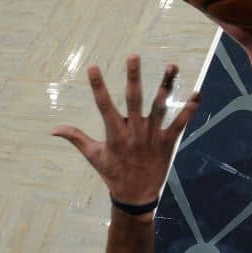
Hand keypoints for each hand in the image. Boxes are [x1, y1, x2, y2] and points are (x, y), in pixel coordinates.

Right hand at [52, 56, 199, 207]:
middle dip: (134, 77)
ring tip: (171, 65)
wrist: (136, 196)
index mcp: (114, 134)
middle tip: (134, 56)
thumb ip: (75, 138)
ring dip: (166, 85)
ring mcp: (152, 136)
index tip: (93, 67)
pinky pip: (181, 123)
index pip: (103, 105)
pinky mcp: (168, 142)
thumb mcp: (93, 155)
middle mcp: (134, 132)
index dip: (98, 86)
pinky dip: (190, 109)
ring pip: (160, 106)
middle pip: (134, 99)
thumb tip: (52, 129)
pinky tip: (198, 93)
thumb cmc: (112, 174)